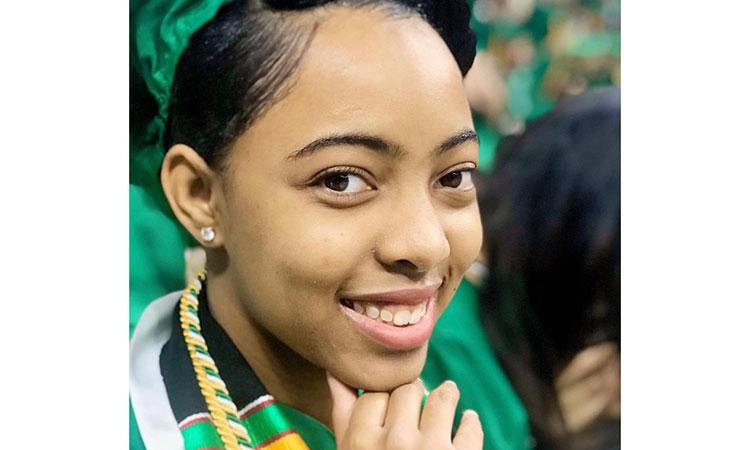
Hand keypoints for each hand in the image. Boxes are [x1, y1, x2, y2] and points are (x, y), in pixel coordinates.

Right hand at [327, 373, 482, 449]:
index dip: (384, 396)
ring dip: (445, 396)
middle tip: (415, 404)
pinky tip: (464, 424)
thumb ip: (343, 417)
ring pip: (442, 395)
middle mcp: (395, 442)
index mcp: (361, 442)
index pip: (375, 391)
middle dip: (412, 396)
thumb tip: (335, 374)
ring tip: (446, 399)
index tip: (390, 403)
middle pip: (407, 390)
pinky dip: (469, 423)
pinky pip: (470, 425)